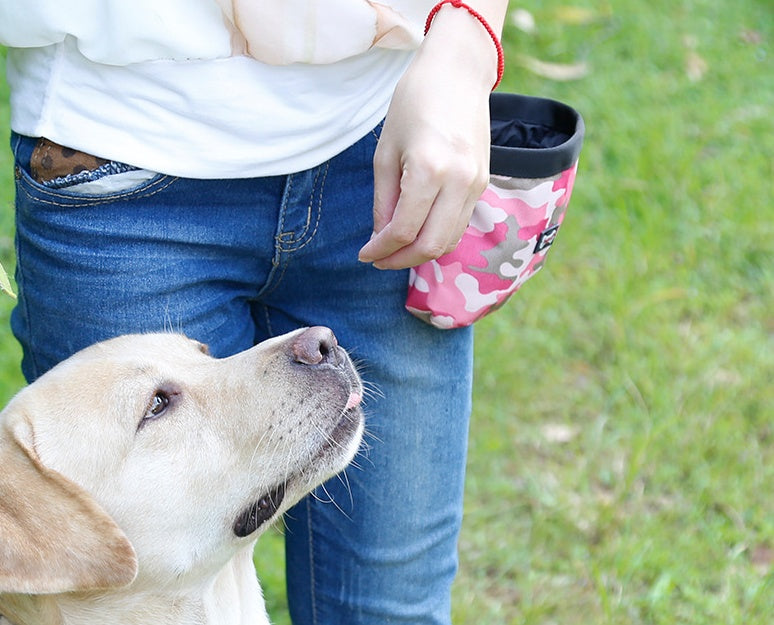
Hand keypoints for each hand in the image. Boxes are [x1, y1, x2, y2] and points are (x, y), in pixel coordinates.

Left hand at [357, 8, 499, 269]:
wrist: (458, 73)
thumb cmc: (414, 103)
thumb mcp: (385, 151)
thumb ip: (384, 199)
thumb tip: (380, 236)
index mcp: (429, 169)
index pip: (404, 230)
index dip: (381, 249)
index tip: (365, 254)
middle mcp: (459, 181)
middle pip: (431, 245)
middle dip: (401, 260)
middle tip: (379, 259)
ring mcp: (476, 184)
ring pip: (449, 241)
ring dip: (421, 253)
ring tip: (395, 249)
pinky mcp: (483, 184)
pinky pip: (459, 224)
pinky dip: (438, 237)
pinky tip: (417, 232)